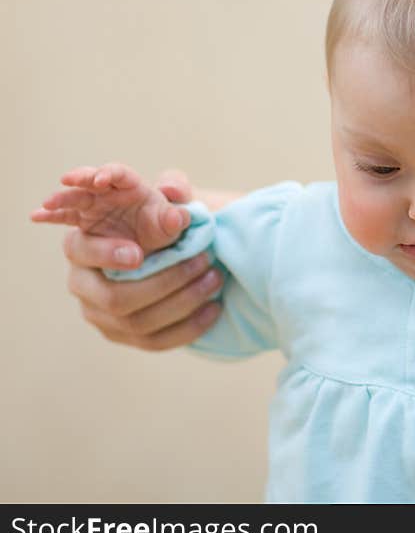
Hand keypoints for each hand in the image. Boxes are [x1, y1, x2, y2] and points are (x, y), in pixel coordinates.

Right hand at [31, 162, 189, 253]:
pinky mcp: (84, 222)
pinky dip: (51, 216)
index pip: (120, 174)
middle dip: (82, 179)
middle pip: (92, 181)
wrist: (157, 244)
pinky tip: (36, 216)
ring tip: (47, 204)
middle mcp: (110, 193)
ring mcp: (94, 206)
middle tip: (69, 180)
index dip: (110, 173)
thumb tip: (178, 216)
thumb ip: (177, 217)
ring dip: (62, 198)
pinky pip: (66, 217)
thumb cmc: (165, 226)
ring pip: (75, 198)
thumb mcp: (175, 222)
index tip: (102, 179)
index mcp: (133, 186)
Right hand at [47, 168, 223, 350]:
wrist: (179, 248)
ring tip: (215, 278)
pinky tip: (215, 308)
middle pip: (113, 298)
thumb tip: (173, 194)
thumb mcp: (170, 199)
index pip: (82, 251)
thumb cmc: (163, 220)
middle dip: (162, 283)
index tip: (139, 253)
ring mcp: (103, 317)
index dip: (107, 254)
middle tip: (202, 261)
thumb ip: (174, 190)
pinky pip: (157, 342)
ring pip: (138, 323)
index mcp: (82, 244)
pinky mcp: (127, 337)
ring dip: (183, 302)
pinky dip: (190, 326)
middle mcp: (85, 285)